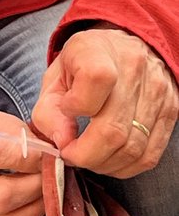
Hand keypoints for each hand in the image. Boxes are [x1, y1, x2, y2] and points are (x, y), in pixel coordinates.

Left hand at [31, 28, 178, 177]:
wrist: (123, 48)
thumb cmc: (83, 64)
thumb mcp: (54, 76)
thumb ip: (48, 111)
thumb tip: (62, 141)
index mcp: (99, 51)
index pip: (95, 78)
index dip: (76, 105)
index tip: (66, 110)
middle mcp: (134, 70)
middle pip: (113, 129)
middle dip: (85, 154)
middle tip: (70, 155)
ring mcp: (157, 93)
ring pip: (133, 149)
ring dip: (104, 164)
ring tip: (88, 158)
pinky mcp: (170, 112)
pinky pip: (149, 155)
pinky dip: (125, 166)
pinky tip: (109, 160)